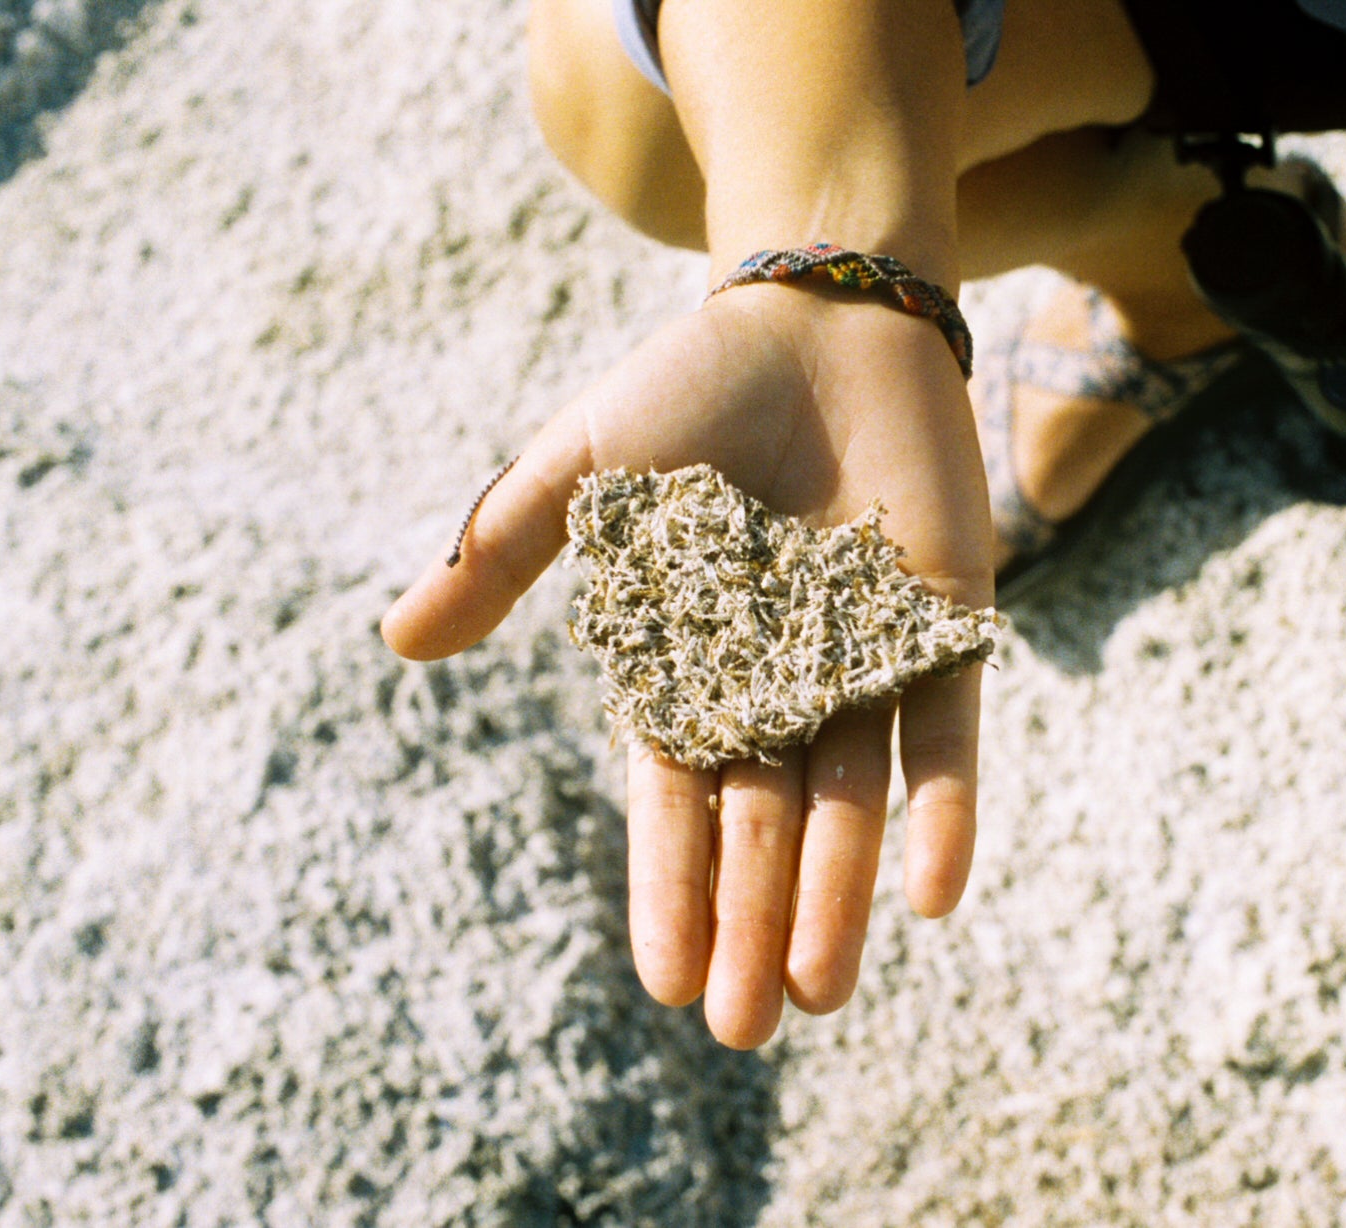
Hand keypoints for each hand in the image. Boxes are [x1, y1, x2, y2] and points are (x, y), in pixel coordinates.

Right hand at [382, 285, 993, 1047]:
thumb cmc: (691, 388)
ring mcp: (865, 662)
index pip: (678, 803)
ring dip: (840, 894)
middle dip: (754, 922)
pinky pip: (946, 734)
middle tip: (749, 1028)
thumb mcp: (584, 464)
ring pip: (851, 801)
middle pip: (765, 825)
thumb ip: (504, 548)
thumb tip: (399, 641)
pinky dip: (943, 810)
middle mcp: (778, 686)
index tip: (668, 983)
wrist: (821, 317)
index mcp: (691, 668)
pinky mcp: (944, 626)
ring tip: (821, 991)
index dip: (672, 889)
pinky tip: (933, 898)